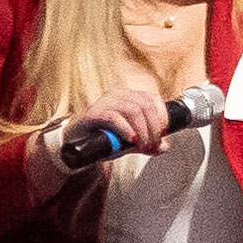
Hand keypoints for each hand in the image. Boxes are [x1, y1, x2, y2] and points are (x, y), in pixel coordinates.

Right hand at [58, 78, 172, 162]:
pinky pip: (114, 117)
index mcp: (128, 97)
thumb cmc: (104, 138)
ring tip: (142, 145)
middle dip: (153, 127)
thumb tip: (165, 147)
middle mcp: (117, 95)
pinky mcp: (94, 114)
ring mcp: (105, 102)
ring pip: (133, 110)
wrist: (78, 144)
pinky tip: (131, 139)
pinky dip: (126, 129)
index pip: (152, 99)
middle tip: (153, 144)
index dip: (162, 116)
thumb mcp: (130, 142)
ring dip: (142, 130)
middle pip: (145, 104)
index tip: (164, 134)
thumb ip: (147, 144)